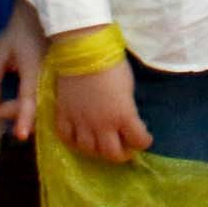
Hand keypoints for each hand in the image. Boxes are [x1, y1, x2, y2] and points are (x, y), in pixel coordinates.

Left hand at [0, 0, 44, 140]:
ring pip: (44, 107)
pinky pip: (46, 99)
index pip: (30, 102)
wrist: (41, 16)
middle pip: (37, 110)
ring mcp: (54, 80)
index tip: (19, 135)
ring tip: (4, 107)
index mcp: (35, 72)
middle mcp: (48, 80)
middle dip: (15, 116)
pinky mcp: (55, 80)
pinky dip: (33, 107)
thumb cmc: (18, 32)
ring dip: (25, 113)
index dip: (25, 120)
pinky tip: (20, 104)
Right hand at [53, 35, 152, 161]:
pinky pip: (66, 137)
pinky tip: (80, 140)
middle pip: (111, 153)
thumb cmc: (112, 66)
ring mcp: (80, 122)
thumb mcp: (128, 89)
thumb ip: (126, 108)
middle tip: (124, 149)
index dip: (143, 141)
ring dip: (98, 151)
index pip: (138, 140)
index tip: (144, 137)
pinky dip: (74, 142)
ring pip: (88, 150)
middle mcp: (101, 124)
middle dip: (121, 154)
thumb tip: (126, 118)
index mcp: (123, 116)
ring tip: (103, 145)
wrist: (84, 52)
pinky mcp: (63, 115)